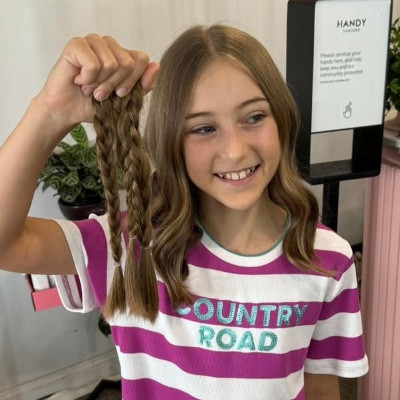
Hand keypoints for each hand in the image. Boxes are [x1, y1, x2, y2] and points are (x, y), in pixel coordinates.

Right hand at [36, 34, 158, 128]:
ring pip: (112, 63)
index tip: (120, 94)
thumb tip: (157, 66)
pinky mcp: (77, 44)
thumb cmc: (95, 105)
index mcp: (123, 55)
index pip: (142, 59)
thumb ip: (143, 86)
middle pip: (128, 63)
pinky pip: (93, 64)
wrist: (69, 111)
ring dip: (99, 84)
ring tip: (89, 88)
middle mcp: (110, 45)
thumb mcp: (126, 100)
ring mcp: (93, 41)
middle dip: (114, 85)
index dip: (133, 81)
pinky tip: (79, 80)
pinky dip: (87, 79)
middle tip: (100, 93)